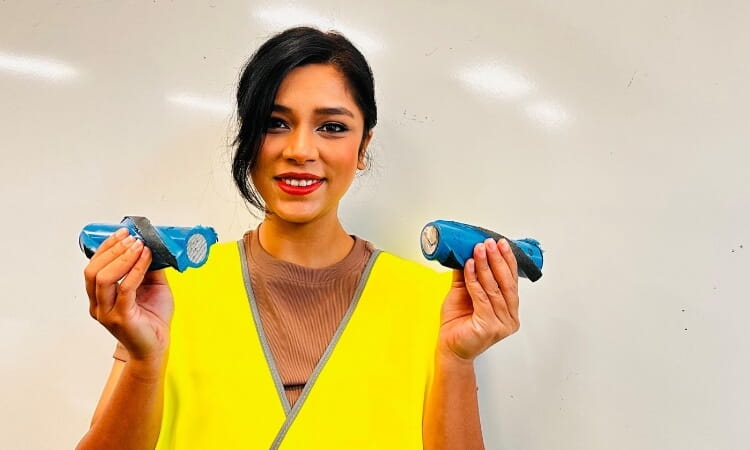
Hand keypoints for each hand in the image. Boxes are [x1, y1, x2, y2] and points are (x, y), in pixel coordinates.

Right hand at [83, 228, 173, 363]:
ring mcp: (107, 312)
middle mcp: (98, 304)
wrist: (157, 346)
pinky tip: (146, 259)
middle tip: (131, 237)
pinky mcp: (121, 317)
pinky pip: (125, 288)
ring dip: (122, 257)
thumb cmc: (152, 318)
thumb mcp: (152, 286)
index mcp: (99, 296)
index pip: (93, 267)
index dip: (106, 247)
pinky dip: (135, 270)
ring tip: (138, 246)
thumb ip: (147, 268)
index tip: (122, 232)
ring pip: (103, 278)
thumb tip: (151, 244)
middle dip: (112, 249)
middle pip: (93, 270)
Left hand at [438, 238, 519, 360]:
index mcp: (509, 310)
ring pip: (494, 288)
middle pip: (506, 283)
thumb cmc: (457, 324)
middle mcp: (509, 318)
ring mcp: (501, 324)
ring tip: (478, 250)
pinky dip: (474, 279)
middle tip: (490, 243)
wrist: (448, 347)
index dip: (507, 260)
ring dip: (485, 266)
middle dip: (498, 260)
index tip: (501, 244)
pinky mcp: (489, 327)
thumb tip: (469, 251)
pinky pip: (481, 297)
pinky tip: (469, 266)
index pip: (512, 281)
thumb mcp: (464, 293)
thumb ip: (469, 275)